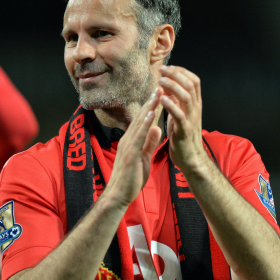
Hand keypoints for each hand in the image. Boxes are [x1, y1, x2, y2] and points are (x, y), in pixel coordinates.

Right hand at [103, 88, 162, 208]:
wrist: (119, 194)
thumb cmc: (131, 178)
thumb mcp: (143, 157)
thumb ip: (149, 142)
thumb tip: (156, 128)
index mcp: (132, 141)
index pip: (143, 120)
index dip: (151, 106)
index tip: (160, 93)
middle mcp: (128, 140)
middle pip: (140, 117)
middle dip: (151, 101)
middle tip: (159, 85)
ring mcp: (128, 146)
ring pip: (139, 123)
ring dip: (148, 108)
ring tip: (157, 94)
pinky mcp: (130, 154)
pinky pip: (138, 136)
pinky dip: (144, 124)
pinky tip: (150, 114)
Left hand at [158, 65, 208, 174]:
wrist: (190, 158)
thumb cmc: (183, 136)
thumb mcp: (180, 114)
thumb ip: (176, 101)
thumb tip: (167, 86)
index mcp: (195, 104)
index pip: (194, 81)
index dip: (182, 71)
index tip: (169, 67)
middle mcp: (195, 109)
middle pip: (190, 85)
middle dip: (176, 74)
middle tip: (162, 70)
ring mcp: (191, 119)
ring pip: (186, 97)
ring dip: (173, 87)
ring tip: (160, 81)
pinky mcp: (184, 130)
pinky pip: (179, 115)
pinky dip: (170, 105)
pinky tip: (161, 99)